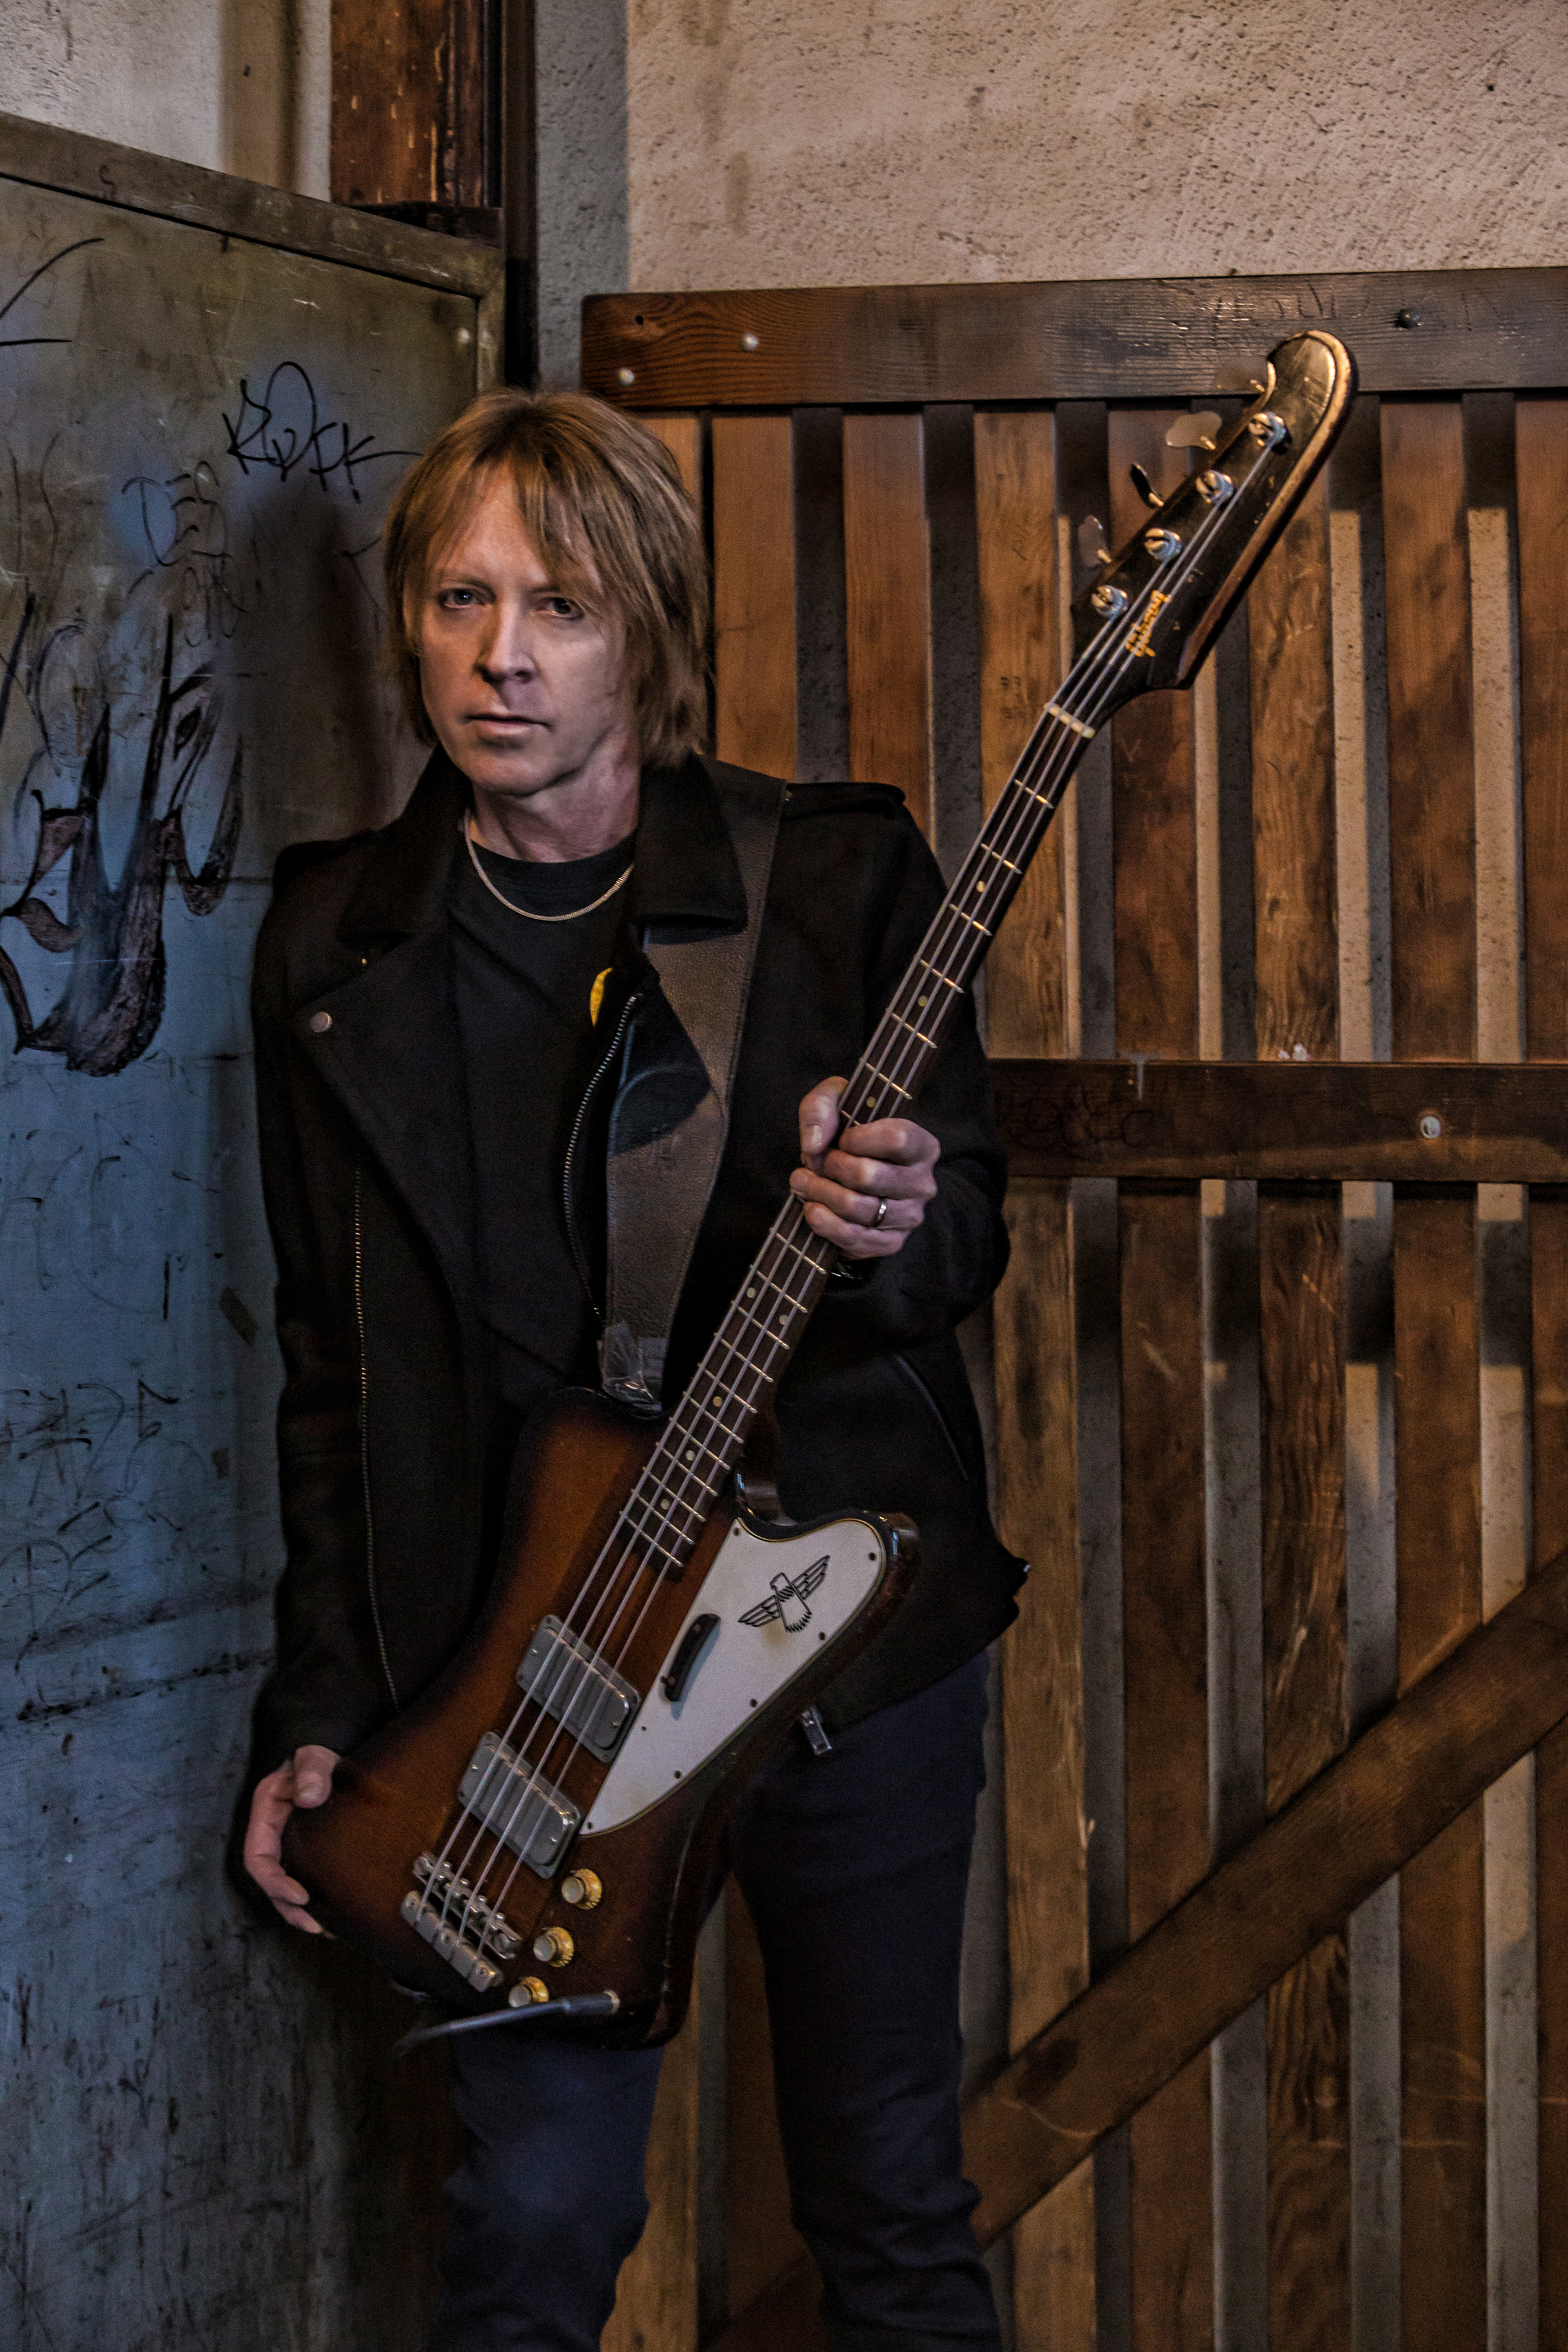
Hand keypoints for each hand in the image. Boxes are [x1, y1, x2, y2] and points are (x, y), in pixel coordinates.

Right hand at [243, 1744, 338, 1933]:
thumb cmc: (317, 1754)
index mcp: (266, 1814)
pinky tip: (334, 1912)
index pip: (258, 1857)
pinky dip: (315, 1898)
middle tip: (315, 1925)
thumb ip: (311, 1771)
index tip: (302, 1896)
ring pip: (286, 1884)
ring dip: (300, 1910)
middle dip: (288, 1906)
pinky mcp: (308, 1849)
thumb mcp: (314, 1757)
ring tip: (325, 1929)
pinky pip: (305, 1877)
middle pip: (271, 1880)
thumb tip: (307, 1797)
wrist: (333, 1751)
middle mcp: (273, 1834)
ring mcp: (290, 1843)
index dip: (275, 1882)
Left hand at [789, 1076, 939, 1259]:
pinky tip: (813, 1209)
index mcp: (923, 1146)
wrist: (850, 1177)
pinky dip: (825, 1224)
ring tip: (803, 1182)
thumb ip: (822, 1107)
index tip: (840, 1140)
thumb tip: (815, 1145)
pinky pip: (854, 1238)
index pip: (896, 1139)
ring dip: (820, 1193)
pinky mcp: (890, 1243)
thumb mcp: (835, 1103)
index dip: (857, 1139)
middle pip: (869, 1176)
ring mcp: (909, 1217)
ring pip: (856, 1208)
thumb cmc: (848, 1135)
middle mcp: (923, 1183)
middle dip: (829, 1168)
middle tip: (812, 1163)